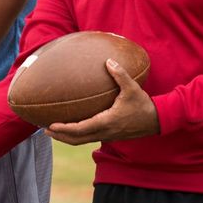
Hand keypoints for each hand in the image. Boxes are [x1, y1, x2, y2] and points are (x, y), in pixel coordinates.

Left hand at [45, 59, 159, 144]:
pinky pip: (89, 138)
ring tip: (54, 131)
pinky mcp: (110, 136)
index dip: (64, 129)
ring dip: (67, 138)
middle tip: (45, 130)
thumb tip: (108, 61)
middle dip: (60, 136)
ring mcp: (107, 136)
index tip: (51, 126)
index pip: (80, 129)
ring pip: (82, 141)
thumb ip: (120, 74)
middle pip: (77, 140)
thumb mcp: (132, 88)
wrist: (157, 121)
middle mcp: (104, 132)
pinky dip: (78, 136)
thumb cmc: (143, 105)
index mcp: (106, 122)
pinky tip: (74, 127)